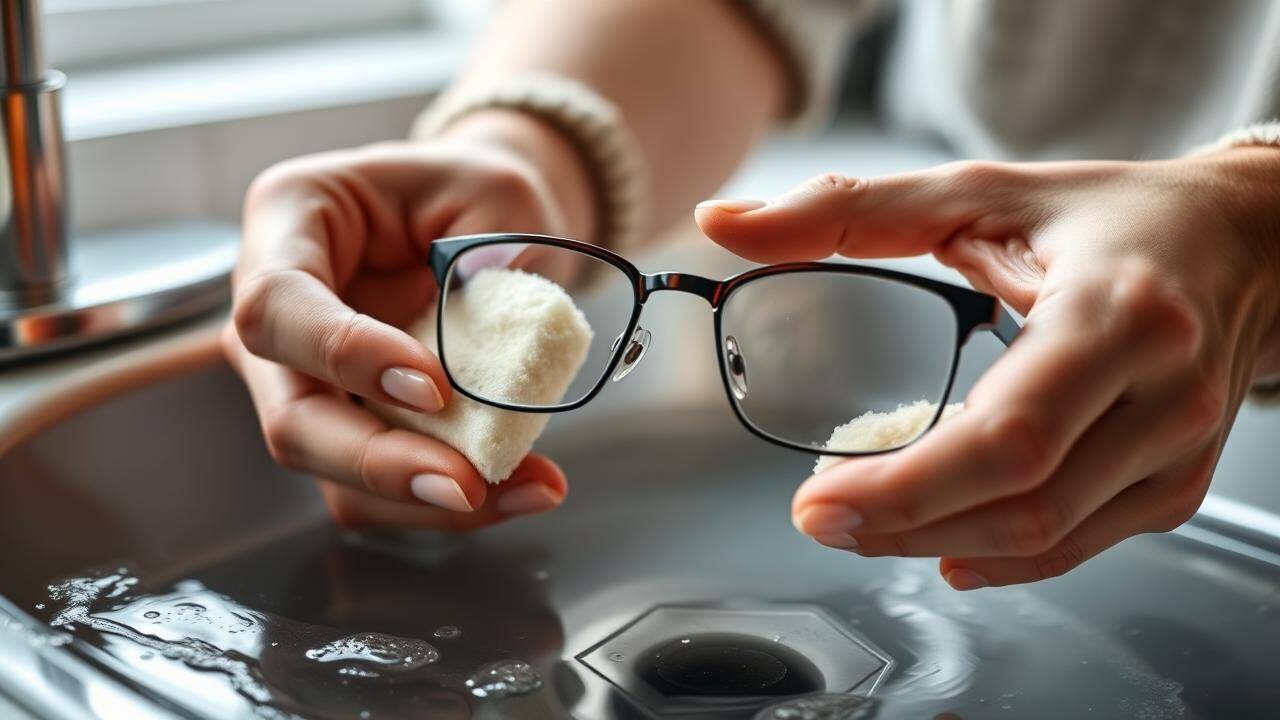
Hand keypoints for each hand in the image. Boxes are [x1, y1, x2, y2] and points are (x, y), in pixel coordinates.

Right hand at [224, 110, 595, 529]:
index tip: (434, 386)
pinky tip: (521, 490)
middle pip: (290, 416)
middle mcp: (278, 313)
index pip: (279, 306)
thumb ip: (498, 263)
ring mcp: (305, 380)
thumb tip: (511, 356)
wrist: (487, 225)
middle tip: (466, 484)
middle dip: (378, 462)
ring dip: (423, 500)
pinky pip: (380, 490)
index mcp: (290, 223)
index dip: (346, 356)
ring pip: (332, 472)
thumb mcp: (498, 196)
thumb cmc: (475, 194)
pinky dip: (446, 505)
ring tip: (527, 489)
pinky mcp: (350, 429)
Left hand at [695, 147, 1279, 587]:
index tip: (816, 499)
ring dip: (937, 544)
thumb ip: (848, 208)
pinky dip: (997, 558)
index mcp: (1117, 312)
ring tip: (862, 522)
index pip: (1007, 436)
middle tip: (818, 516)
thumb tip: (726, 223)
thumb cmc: (1106, 216)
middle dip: (903, 525)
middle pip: (1021, 505)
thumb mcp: (978, 194)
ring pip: (1045, 540)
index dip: (905, 486)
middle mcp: (1162, 392)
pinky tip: (941, 549)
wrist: (1241, 245)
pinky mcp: (1176, 484)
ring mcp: (1178, 450)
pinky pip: (1077, 546)